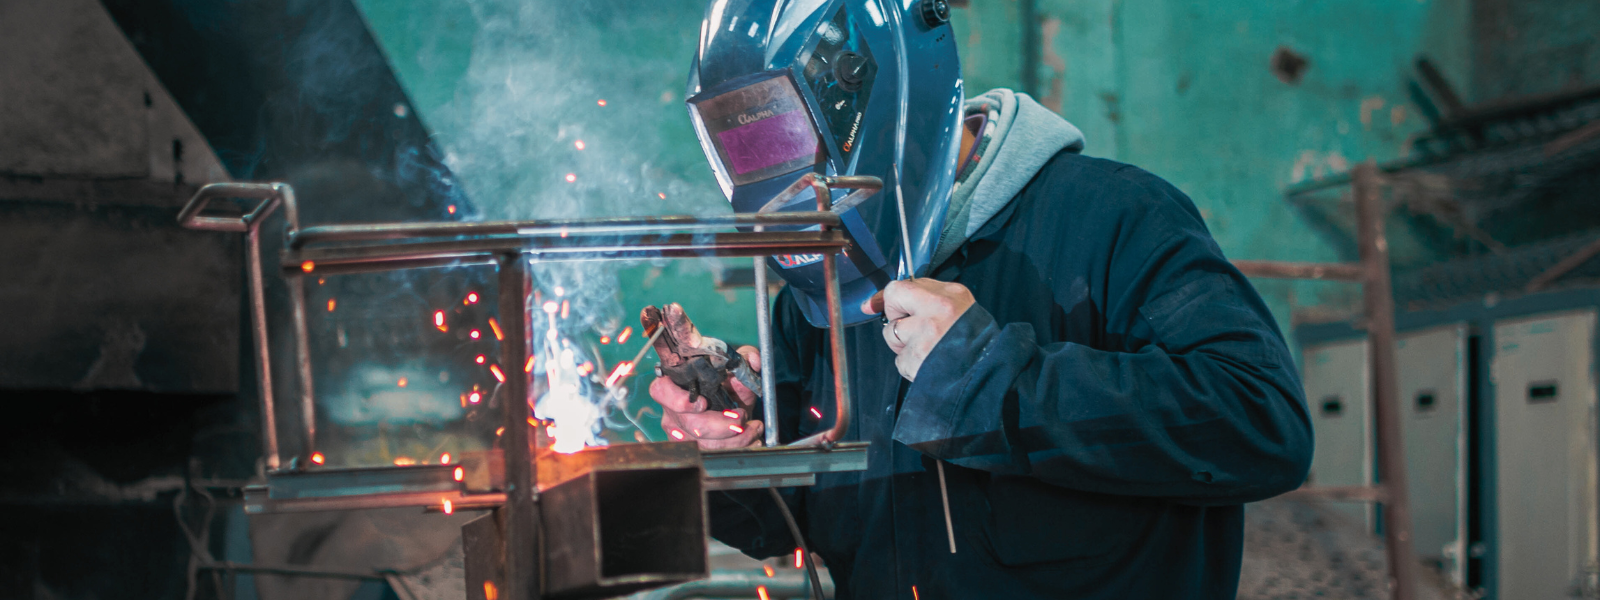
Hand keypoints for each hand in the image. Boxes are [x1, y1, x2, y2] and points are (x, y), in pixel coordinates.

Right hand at [648, 345, 764, 448]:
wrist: (734, 401)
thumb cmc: (727, 382)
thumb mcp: (736, 369)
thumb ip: (745, 361)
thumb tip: (753, 359)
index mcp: (673, 384)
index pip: (661, 392)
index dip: (678, 400)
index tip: (703, 403)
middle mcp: (672, 411)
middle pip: (691, 425)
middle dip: (721, 426)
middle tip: (741, 417)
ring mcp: (681, 433)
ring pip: (704, 445)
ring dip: (735, 439)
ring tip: (754, 427)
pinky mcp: (694, 448)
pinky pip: (714, 454)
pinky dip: (737, 447)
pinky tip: (752, 439)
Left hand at [861, 279, 975, 380]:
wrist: (987, 372)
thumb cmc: (973, 341)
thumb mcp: (959, 307)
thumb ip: (925, 298)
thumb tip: (876, 302)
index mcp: (950, 294)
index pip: (903, 286)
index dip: (893, 299)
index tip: (884, 306)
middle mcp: (938, 309)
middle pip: (893, 301)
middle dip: (896, 318)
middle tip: (914, 330)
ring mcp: (926, 335)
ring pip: (891, 333)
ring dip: (903, 345)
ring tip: (927, 350)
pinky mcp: (917, 359)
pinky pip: (900, 360)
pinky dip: (910, 365)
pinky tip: (928, 364)